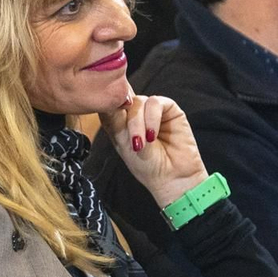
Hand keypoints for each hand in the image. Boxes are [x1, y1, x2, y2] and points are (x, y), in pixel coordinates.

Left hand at [102, 94, 207, 209]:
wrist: (172, 178)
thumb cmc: (147, 166)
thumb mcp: (123, 143)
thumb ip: (115, 119)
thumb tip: (109, 98)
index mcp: (119, 121)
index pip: (107, 104)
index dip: (106, 107)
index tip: (108, 118)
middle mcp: (134, 113)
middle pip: (122, 100)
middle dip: (125, 120)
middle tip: (132, 141)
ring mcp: (150, 110)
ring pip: (138, 102)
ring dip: (138, 123)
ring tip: (144, 143)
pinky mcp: (169, 109)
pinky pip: (155, 103)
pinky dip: (152, 118)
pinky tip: (153, 135)